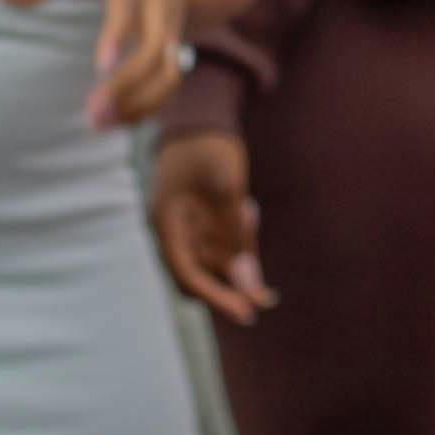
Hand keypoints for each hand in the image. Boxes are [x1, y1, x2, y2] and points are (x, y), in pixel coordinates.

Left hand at [10, 0, 210, 128]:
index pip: (128, 9)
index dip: (116, 37)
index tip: (100, 68)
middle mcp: (161, 6)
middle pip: (155, 51)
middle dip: (127, 85)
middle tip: (92, 115)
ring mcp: (174, 30)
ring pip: (169, 73)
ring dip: (140, 104)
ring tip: (100, 125)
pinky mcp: (176, 50)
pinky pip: (170, 83)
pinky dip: (148, 106)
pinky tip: (118, 120)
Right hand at [149, 126, 270, 320]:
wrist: (201, 120)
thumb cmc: (208, 149)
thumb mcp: (227, 187)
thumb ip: (236, 236)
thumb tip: (249, 284)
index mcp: (166, 225)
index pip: (188, 276)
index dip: (217, 299)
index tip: (248, 314)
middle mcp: (174, 234)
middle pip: (202, 278)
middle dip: (233, 284)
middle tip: (268, 294)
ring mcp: (188, 230)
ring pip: (217, 264)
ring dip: (240, 255)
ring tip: (246, 210)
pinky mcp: (203, 224)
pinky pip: (224, 247)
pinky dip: (241, 242)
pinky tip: (246, 210)